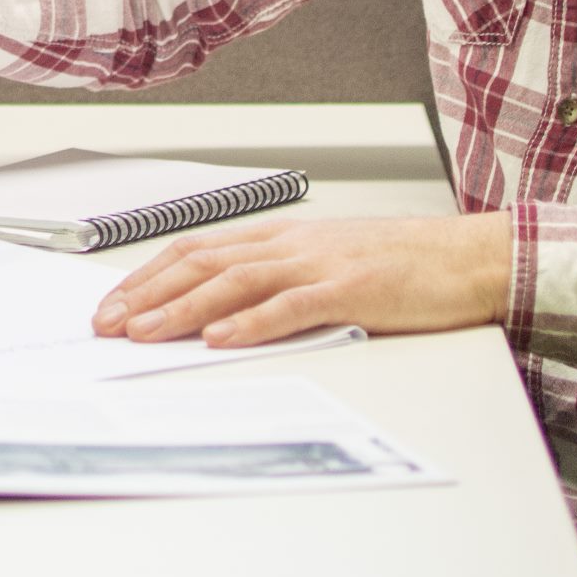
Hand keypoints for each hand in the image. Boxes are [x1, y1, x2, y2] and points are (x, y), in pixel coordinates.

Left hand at [91, 214, 512, 347]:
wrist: (469, 257)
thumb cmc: (404, 264)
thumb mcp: (328, 264)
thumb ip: (280, 282)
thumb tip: (225, 313)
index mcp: (282, 238)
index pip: (197, 250)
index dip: (149, 275)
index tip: (113, 302)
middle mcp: (292, 244)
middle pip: (202, 263)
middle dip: (148, 293)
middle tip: (107, 322)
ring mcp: (320, 264)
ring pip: (235, 282)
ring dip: (182, 308)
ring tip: (144, 330)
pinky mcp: (351, 289)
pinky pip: (292, 306)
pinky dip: (251, 322)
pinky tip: (220, 339)